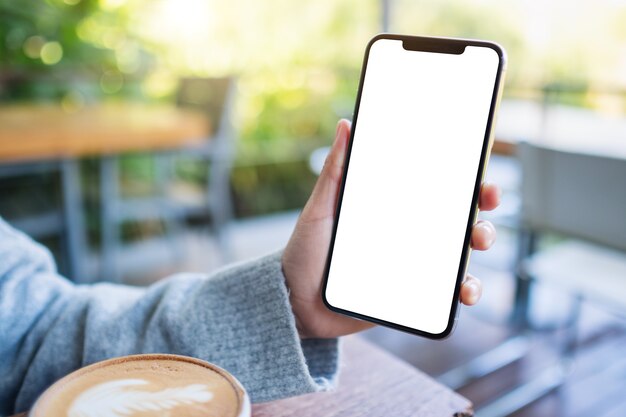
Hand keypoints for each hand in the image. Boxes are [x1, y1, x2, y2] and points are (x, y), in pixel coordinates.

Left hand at [282, 119, 499, 338]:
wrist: (296, 303)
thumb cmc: (305, 252)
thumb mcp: (319, 209)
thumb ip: (334, 172)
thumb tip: (346, 125)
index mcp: (390, 211)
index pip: (432, 189)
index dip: (461, 177)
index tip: (478, 166)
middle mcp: (407, 235)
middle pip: (456, 217)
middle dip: (481, 206)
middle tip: (486, 199)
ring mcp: (413, 265)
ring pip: (460, 253)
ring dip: (481, 242)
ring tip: (477, 242)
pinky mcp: (413, 296)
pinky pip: (447, 293)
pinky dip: (466, 289)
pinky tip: (465, 290)